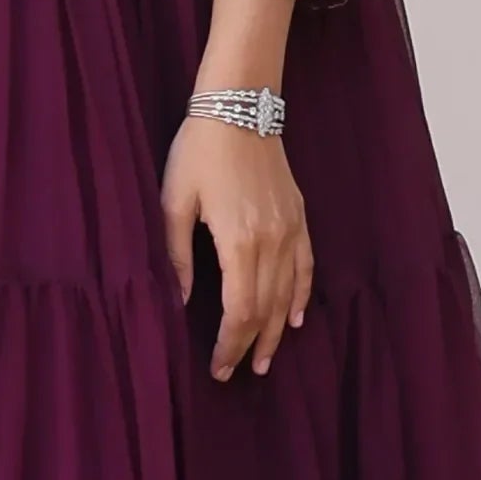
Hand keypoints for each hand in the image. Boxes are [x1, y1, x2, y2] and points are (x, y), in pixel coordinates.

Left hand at [162, 116, 312, 381]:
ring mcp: (289, 230)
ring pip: (288, 294)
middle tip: (238, 372)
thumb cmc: (199, 151)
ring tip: (266, 359)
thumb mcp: (174, 202)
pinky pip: (306, 266)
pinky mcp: (298, 217)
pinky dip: (302, 295)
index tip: (218, 368)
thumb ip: (176, 256)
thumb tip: (179, 300)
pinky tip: (297, 318)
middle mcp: (271, 242)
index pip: (239, 311)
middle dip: (251, 345)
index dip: (230, 345)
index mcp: (239, 242)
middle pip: (266, 310)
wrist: (239, 107)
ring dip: (278, 330)